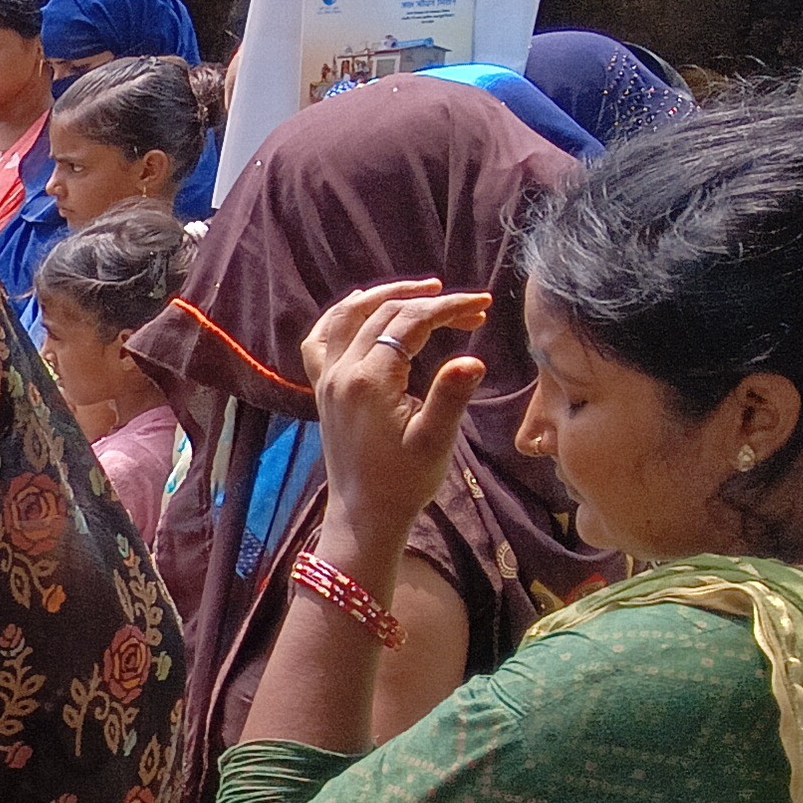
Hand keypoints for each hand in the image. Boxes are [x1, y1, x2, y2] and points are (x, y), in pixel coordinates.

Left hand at [301, 280, 489, 551]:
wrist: (365, 513)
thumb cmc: (404, 481)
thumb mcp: (435, 440)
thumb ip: (451, 396)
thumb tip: (473, 359)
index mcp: (369, 381)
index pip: (410, 323)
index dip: (449, 308)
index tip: (481, 306)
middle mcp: (340, 373)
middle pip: (383, 314)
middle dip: (428, 303)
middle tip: (469, 309)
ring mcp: (326, 380)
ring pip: (347, 317)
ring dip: (384, 296)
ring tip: (423, 289)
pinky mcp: (322, 391)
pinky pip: (321, 339)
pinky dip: (342, 316)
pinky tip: (363, 307)